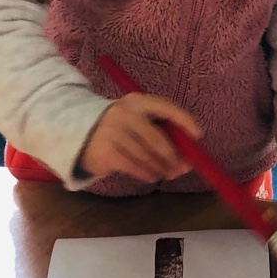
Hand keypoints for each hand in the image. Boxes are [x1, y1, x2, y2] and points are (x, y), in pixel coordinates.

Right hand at [78, 94, 201, 183]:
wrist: (78, 132)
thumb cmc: (119, 127)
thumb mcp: (136, 119)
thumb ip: (159, 130)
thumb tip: (186, 155)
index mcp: (137, 101)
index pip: (166, 107)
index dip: (184, 120)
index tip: (198, 135)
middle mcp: (124, 114)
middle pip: (157, 138)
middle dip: (173, 156)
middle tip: (182, 168)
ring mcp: (113, 132)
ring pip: (146, 156)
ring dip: (161, 168)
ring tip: (167, 174)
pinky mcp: (105, 152)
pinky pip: (133, 166)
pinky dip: (146, 173)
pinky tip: (152, 176)